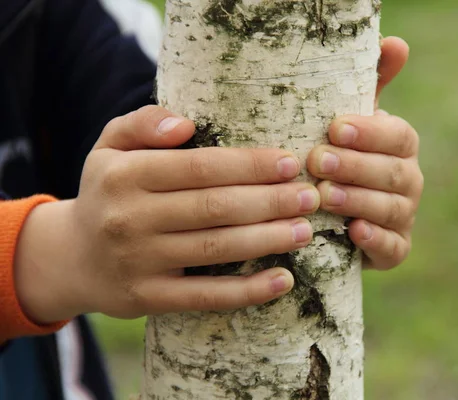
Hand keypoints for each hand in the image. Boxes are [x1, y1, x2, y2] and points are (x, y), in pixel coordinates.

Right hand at [14, 106, 321, 322]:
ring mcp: (139, 262)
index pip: (200, 167)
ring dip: (268, 239)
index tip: (290, 163)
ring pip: (217, 248)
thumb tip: (184, 125)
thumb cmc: (108, 193)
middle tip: (310, 196)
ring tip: (305, 230)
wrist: (71, 257)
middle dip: (270, 201)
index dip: (250, 165)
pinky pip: (206, 296)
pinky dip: (248, 291)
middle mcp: (130, 218)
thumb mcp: (110, 148)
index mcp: (125, 175)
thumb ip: (142, 123)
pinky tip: (283, 279)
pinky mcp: (148, 298)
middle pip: (215, 207)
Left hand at [307, 37, 422, 269]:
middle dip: (356, 167)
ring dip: (358, 200)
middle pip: (394, 173)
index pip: (398, 136)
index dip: (370, 133)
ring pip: (391, 209)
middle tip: (318, 161)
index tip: (335, 128)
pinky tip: (353, 232)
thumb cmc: (343, 158)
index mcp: (401, 147)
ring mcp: (403, 216)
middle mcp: (409, 180)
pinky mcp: (395, 248)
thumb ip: (372, 84)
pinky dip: (376, 240)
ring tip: (324, 194)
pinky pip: (393, 247)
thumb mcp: (352, 123)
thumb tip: (396, 42)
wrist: (338, 212)